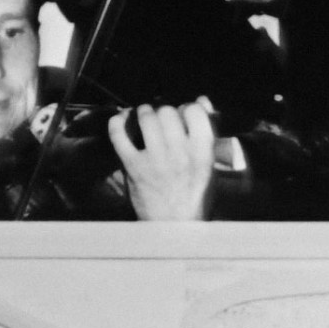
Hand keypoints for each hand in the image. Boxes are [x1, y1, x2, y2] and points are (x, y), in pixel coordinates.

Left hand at [115, 99, 218, 221]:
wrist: (175, 227)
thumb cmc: (195, 196)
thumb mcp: (210, 165)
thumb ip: (206, 132)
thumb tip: (202, 100)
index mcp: (203, 152)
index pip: (194, 111)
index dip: (187, 108)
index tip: (183, 114)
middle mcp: (179, 153)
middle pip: (168, 112)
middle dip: (163, 111)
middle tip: (161, 118)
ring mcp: (155, 160)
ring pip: (146, 118)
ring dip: (143, 113)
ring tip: (144, 117)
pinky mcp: (133, 167)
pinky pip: (119, 135)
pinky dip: (118, 123)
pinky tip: (121, 120)